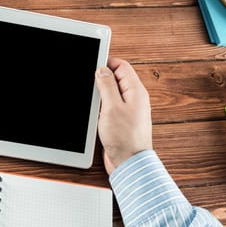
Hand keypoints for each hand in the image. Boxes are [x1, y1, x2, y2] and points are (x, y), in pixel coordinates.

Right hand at [95, 57, 152, 174]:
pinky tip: (95, 114)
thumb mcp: (112, 107)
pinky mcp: (121, 122)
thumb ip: (107, 86)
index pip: (122, 67)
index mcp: (136, 92)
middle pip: (117, 79)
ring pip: (112, 94)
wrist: (129, 163)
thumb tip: (102, 70)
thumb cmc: (125, 139)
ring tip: (93, 102)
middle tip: (90, 84)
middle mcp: (134, 100)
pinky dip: (101, 107)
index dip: (107, 63)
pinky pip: (110, 107)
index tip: (93, 64)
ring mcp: (128, 111)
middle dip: (102, 79)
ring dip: (101, 95)